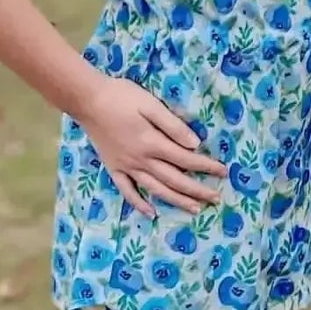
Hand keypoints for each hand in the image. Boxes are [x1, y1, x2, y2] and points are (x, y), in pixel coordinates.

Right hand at [77, 74, 227, 218]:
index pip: (186, 159)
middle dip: (197, 190)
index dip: (206, 167)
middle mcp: (142, 160)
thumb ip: (173, 125)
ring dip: (176, 201)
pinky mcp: (114, 168)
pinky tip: (151, 213)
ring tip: (194, 210)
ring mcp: (127, 167)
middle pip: (175, 180)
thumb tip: (194, 144)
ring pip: (156, 189)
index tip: (223, 172)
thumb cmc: (121, 97)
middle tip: (216, 199)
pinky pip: (128, 191)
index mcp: (153, 143)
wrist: (87, 100)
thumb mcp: (150, 104)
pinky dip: (140, 204)